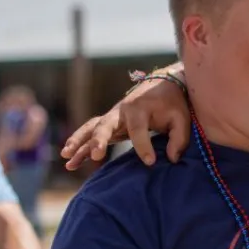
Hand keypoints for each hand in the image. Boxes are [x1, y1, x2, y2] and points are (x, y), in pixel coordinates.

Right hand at [61, 74, 190, 169]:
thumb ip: (179, 138)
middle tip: (95, 154)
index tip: (151, 162)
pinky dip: (80, 146)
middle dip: (98, 139)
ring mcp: (113, 118)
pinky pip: (91, 134)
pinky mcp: (110, 126)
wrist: (163, 86)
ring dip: (79, 141)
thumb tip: (172, 159)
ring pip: (91, 128)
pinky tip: (70, 163)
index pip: (138, 130)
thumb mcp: (181, 118)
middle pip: (105, 124)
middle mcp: (121, 112)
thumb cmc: (173, 104)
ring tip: (67, 156)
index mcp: (139, 108)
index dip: (143, 146)